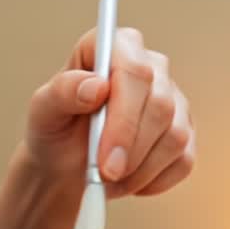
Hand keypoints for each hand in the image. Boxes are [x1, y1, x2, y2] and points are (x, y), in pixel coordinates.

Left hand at [26, 27, 194, 198]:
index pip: (135, 71)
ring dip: (139, 170)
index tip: (105, 157)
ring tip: (108, 178)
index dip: (124, 117)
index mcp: (116, 47)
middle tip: (104, 176)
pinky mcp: (185, 132)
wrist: (67, 163)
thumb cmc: (55, 129)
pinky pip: (183, 161)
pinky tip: (128, 180)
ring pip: (175, 137)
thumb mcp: (43, 111)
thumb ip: (63, 92)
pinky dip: (152, 181)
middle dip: (131, 150)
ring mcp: (174, 100)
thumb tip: (97, 86)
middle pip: (161, 105)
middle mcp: (151, 67)